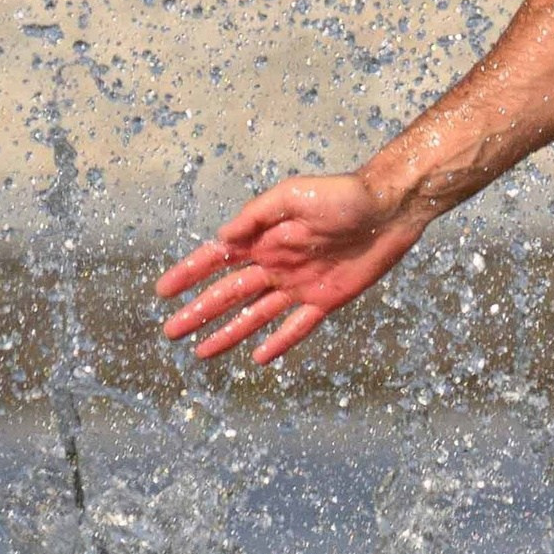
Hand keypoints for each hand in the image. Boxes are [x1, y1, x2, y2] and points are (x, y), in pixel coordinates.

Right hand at [156, 173, 425, 365]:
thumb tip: (223, 236)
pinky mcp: (326, 299)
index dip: (189, 274)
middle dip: (198, 312)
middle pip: (228, 294)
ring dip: (229, 332)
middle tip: (171, 331)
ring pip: (255, 315)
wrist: (391, 209)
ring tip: (201, 352)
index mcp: (264, 238)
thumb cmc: (343, 195)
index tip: (162, 291)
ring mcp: (300, 284)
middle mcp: (276, 264)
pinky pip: (298, 326)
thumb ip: (256, 216)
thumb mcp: (293, 195)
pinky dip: (279, 342)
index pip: (216, 259)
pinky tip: (260, 358)